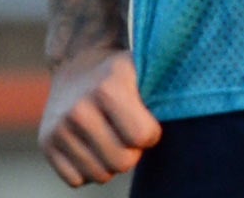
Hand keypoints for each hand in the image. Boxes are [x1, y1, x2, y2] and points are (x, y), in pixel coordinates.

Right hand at [38, 48, 160, 186]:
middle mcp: (79, 109)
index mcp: (109, 88)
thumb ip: (165, 91)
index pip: (142, 137)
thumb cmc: (125, 72)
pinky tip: (93, 146)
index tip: (147, 122)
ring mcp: (58, 128)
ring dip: (111, 161)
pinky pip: (77, 180)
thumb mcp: (146, 70)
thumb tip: (197, 108)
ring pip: (100, 175)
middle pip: (122, 162)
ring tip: (112, 137)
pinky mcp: (45, 144)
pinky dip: (89, 169)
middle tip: (129, 134)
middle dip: (133, 152)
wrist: (79, 63)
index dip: (151, 134)